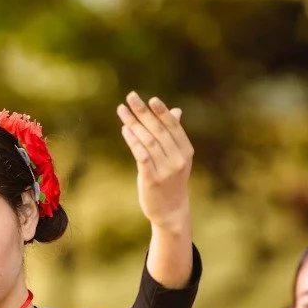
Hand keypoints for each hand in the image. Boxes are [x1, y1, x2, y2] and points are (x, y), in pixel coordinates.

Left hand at [117, 92, 193, 232]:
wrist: (171, 210)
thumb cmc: (172, 181)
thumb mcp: (178, 158)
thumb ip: (175, 135)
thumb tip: (176, 111)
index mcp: (186, 151)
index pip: (173, 126)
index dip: (162, 111)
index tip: (150, 98)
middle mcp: (177, 159)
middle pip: (158, 130)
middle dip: (143, 112)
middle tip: (130, 96)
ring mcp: (165, 170)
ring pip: (148, 141)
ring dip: (133, 123)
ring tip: (122, 110)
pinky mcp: (151, 179)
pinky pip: (141, 156)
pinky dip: (133, 141)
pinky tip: (125, 130)